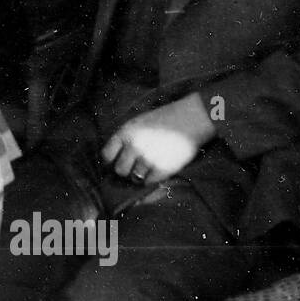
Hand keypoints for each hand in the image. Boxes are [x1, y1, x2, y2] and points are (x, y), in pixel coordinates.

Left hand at [101, 93, 217, 184]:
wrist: (192, 118)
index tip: (117, 162)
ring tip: (149, 167)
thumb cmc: (164, 119)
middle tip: (134, 167)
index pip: (107, 155)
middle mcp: (134, 146)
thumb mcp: (138, 123)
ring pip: (134, 178)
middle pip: (119, 170)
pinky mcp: (163, 168)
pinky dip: (152, 179)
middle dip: (126, 170)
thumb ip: (125, 138)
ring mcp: (148, 158)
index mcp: (126, 133)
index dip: (111, 161)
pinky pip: (149, 182)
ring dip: (140, 175)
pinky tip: (158, 169)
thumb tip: (114, 159)